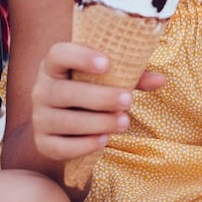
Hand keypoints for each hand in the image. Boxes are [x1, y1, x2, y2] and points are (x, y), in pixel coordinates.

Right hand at [28, 41, 166, 164]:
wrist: (65, 123)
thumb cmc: (91, 91)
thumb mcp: (107, 79)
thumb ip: (132, 76)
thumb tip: (161, 79)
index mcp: (54, 65)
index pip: (58, 54)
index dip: (80, 57)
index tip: (106, 63)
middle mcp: (41, 89)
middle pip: (64, 92)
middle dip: (99, 97)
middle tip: (128, 100)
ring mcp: (40, 117)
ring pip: (65, 121)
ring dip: (97, 123)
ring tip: (124, 122)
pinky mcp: (43, 143)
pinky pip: (60, 147)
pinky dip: (83, 145)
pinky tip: (104, 140)